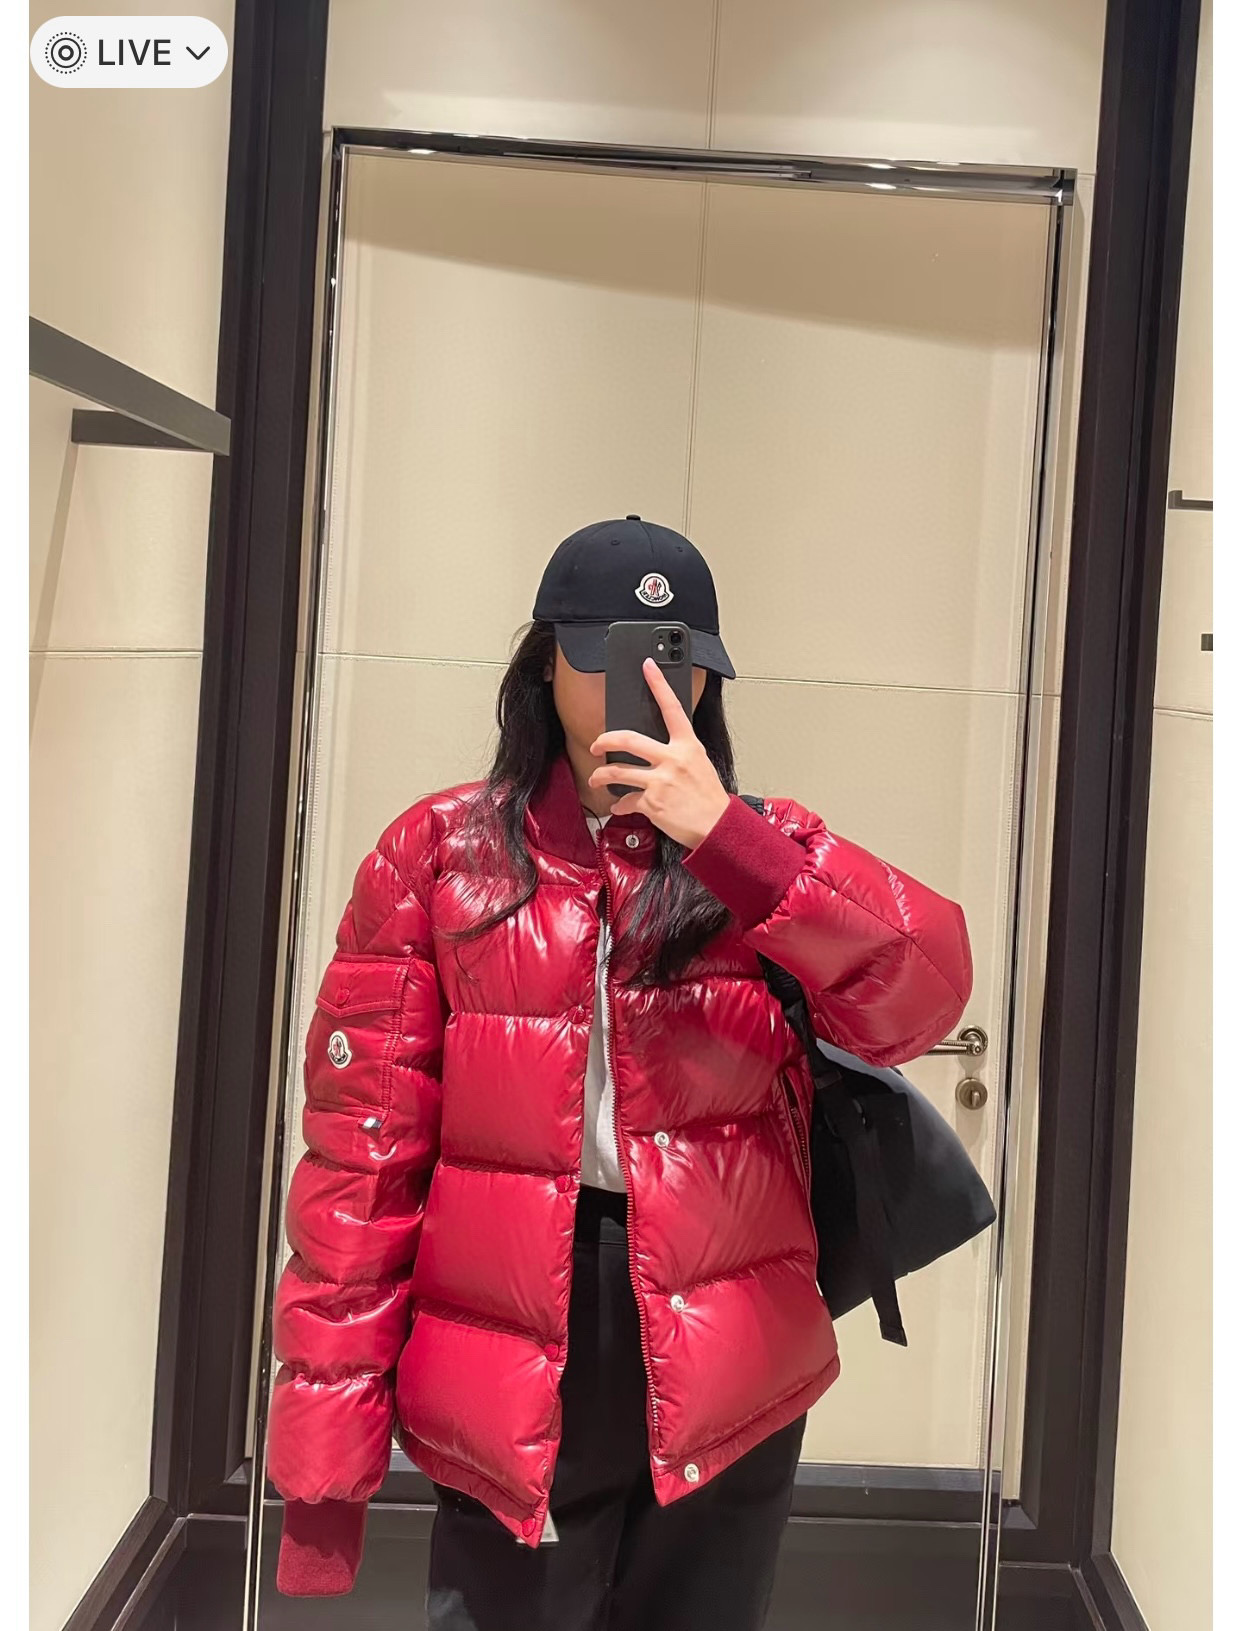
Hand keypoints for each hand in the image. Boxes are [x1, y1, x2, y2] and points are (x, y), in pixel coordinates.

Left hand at [587, 659, 730, 848]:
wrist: (717, 826)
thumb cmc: (709, 797)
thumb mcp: (700, 764)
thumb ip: (679, 752)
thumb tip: (656, 749)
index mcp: (688, 745)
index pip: (672, 707)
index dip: (658, 684)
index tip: (648, 666)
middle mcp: (672, 759)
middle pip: (628, 739)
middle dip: (604, 740)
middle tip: (596, 744)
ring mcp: (660, 781)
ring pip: (618, 772)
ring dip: (601, 776)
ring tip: (597, 779)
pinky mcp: (652, 803)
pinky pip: (626, 800)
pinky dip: (620, 805)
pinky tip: (619, 806)